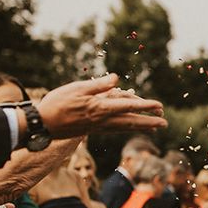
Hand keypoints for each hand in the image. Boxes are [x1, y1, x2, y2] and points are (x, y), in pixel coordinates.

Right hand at [34, 74, 166, 138]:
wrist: (42, 124)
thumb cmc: (57, 103)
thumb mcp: (77, 88)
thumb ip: (98, 85)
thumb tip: (116, 78)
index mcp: (100, 108)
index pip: (127, 106)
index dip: (144, 106)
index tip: (159, 105)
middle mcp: (102, 120)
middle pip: (130, 121)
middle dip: (149, 122)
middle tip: (164, 123)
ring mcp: (98, 126)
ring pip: (124, 126)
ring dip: (141, 126)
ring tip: (155, 127)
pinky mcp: (93, 129)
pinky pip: (115, 128)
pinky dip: (127, 127)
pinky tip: (131, 126)